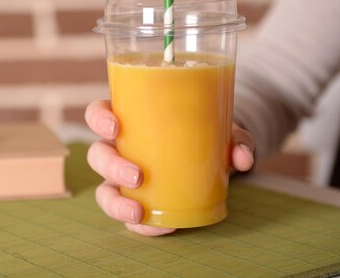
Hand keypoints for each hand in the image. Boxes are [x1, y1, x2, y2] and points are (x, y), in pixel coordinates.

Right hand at [84, 99, 254, 235]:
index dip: (99, 119)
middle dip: (111, 166)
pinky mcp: (138, 203)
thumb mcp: (224, 131)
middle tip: (137, 176)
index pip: (99, 113)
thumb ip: (236, 139)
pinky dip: (141, 225)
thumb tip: (241, 156)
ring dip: (115, 202)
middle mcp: (120, 149)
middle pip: (98, 154)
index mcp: (130, 120)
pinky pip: (129, 217)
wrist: (215, 160)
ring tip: (137, 211)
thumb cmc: (207, 135)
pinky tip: (160, 227)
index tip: (115, 126)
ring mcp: (124, 179)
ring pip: (104, 190)